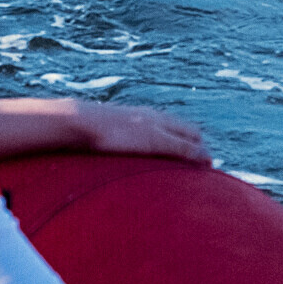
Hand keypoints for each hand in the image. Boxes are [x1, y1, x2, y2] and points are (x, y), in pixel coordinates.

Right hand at [0, 96, 211, 164]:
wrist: (73, 122)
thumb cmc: (77, 130)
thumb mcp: (90, 135)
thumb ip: (96, 141)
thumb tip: (85, 151)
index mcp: (136, 116)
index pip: (171, 123)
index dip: (184, 136)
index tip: (193, 151)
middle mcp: (149, 118)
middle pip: (186, 128)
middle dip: (198, 143)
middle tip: (207, 162)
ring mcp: (152, 127)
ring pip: (189, 137)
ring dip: (200, 151)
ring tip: (210, 167)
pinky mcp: (153, 139)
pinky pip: (183, 148)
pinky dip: (196, 157)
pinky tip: (205, 166)